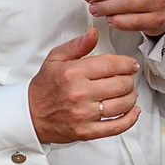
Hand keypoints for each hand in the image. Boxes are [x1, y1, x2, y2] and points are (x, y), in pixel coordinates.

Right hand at [27, 28, 141, 143]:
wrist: (30, 115)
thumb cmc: (45, 87)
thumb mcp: (56, 59)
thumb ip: (77, 45)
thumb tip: (93, 33)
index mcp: (73, 73)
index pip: (111, 65)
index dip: (127, 64)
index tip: (131, 65)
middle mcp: (79, 93)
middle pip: (120, 85)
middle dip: (129, 80)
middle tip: (128, 79)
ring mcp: (83, 114)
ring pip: (122, 104)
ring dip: (131, 97)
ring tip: (129, 93)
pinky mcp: (86, 131)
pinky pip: (116, 127)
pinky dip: (130, 119)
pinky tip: (134, 111)